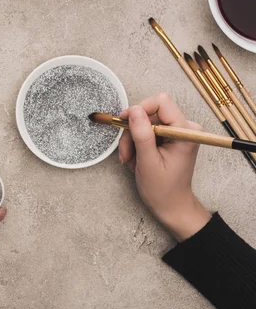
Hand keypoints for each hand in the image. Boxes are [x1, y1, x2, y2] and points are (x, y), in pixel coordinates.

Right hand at [118, 93, 210, 241]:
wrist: (172, 205)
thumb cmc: (163, 189)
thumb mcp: (148, 162)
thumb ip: (141, 135)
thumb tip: (133, 110)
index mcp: (185, 131)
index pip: (161, 103)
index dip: (139, 109)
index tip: (123, 123)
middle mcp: (184, 127)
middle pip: (149, 113)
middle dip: (132, 132)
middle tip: (125, 153)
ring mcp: (177, 132)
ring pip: (144, 123)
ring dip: (132, 140)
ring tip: (130, 160)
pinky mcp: (169, 137)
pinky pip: (146, 131)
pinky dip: (136, 144)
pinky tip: (136, 159)